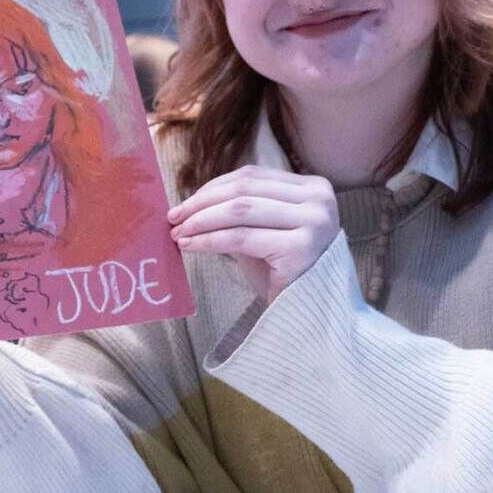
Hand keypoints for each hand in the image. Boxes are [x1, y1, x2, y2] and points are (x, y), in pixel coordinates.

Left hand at [168, 165, 338, 305]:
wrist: (311, 315)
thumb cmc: (283, 273)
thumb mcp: (262, 232)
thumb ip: (238, 212)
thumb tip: (190, 204)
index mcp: (313, 188)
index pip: (252, 176)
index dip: (212, 187)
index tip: (184, 204)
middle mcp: (319, 199)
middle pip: (244, 189)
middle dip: (202, 203)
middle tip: (173, 218)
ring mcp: (313, 222)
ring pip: (240, 210)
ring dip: (201, 221)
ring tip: (178, 234)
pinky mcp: (300, 247)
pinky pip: (241, 237)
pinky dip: (209, 240)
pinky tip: (190, 246)